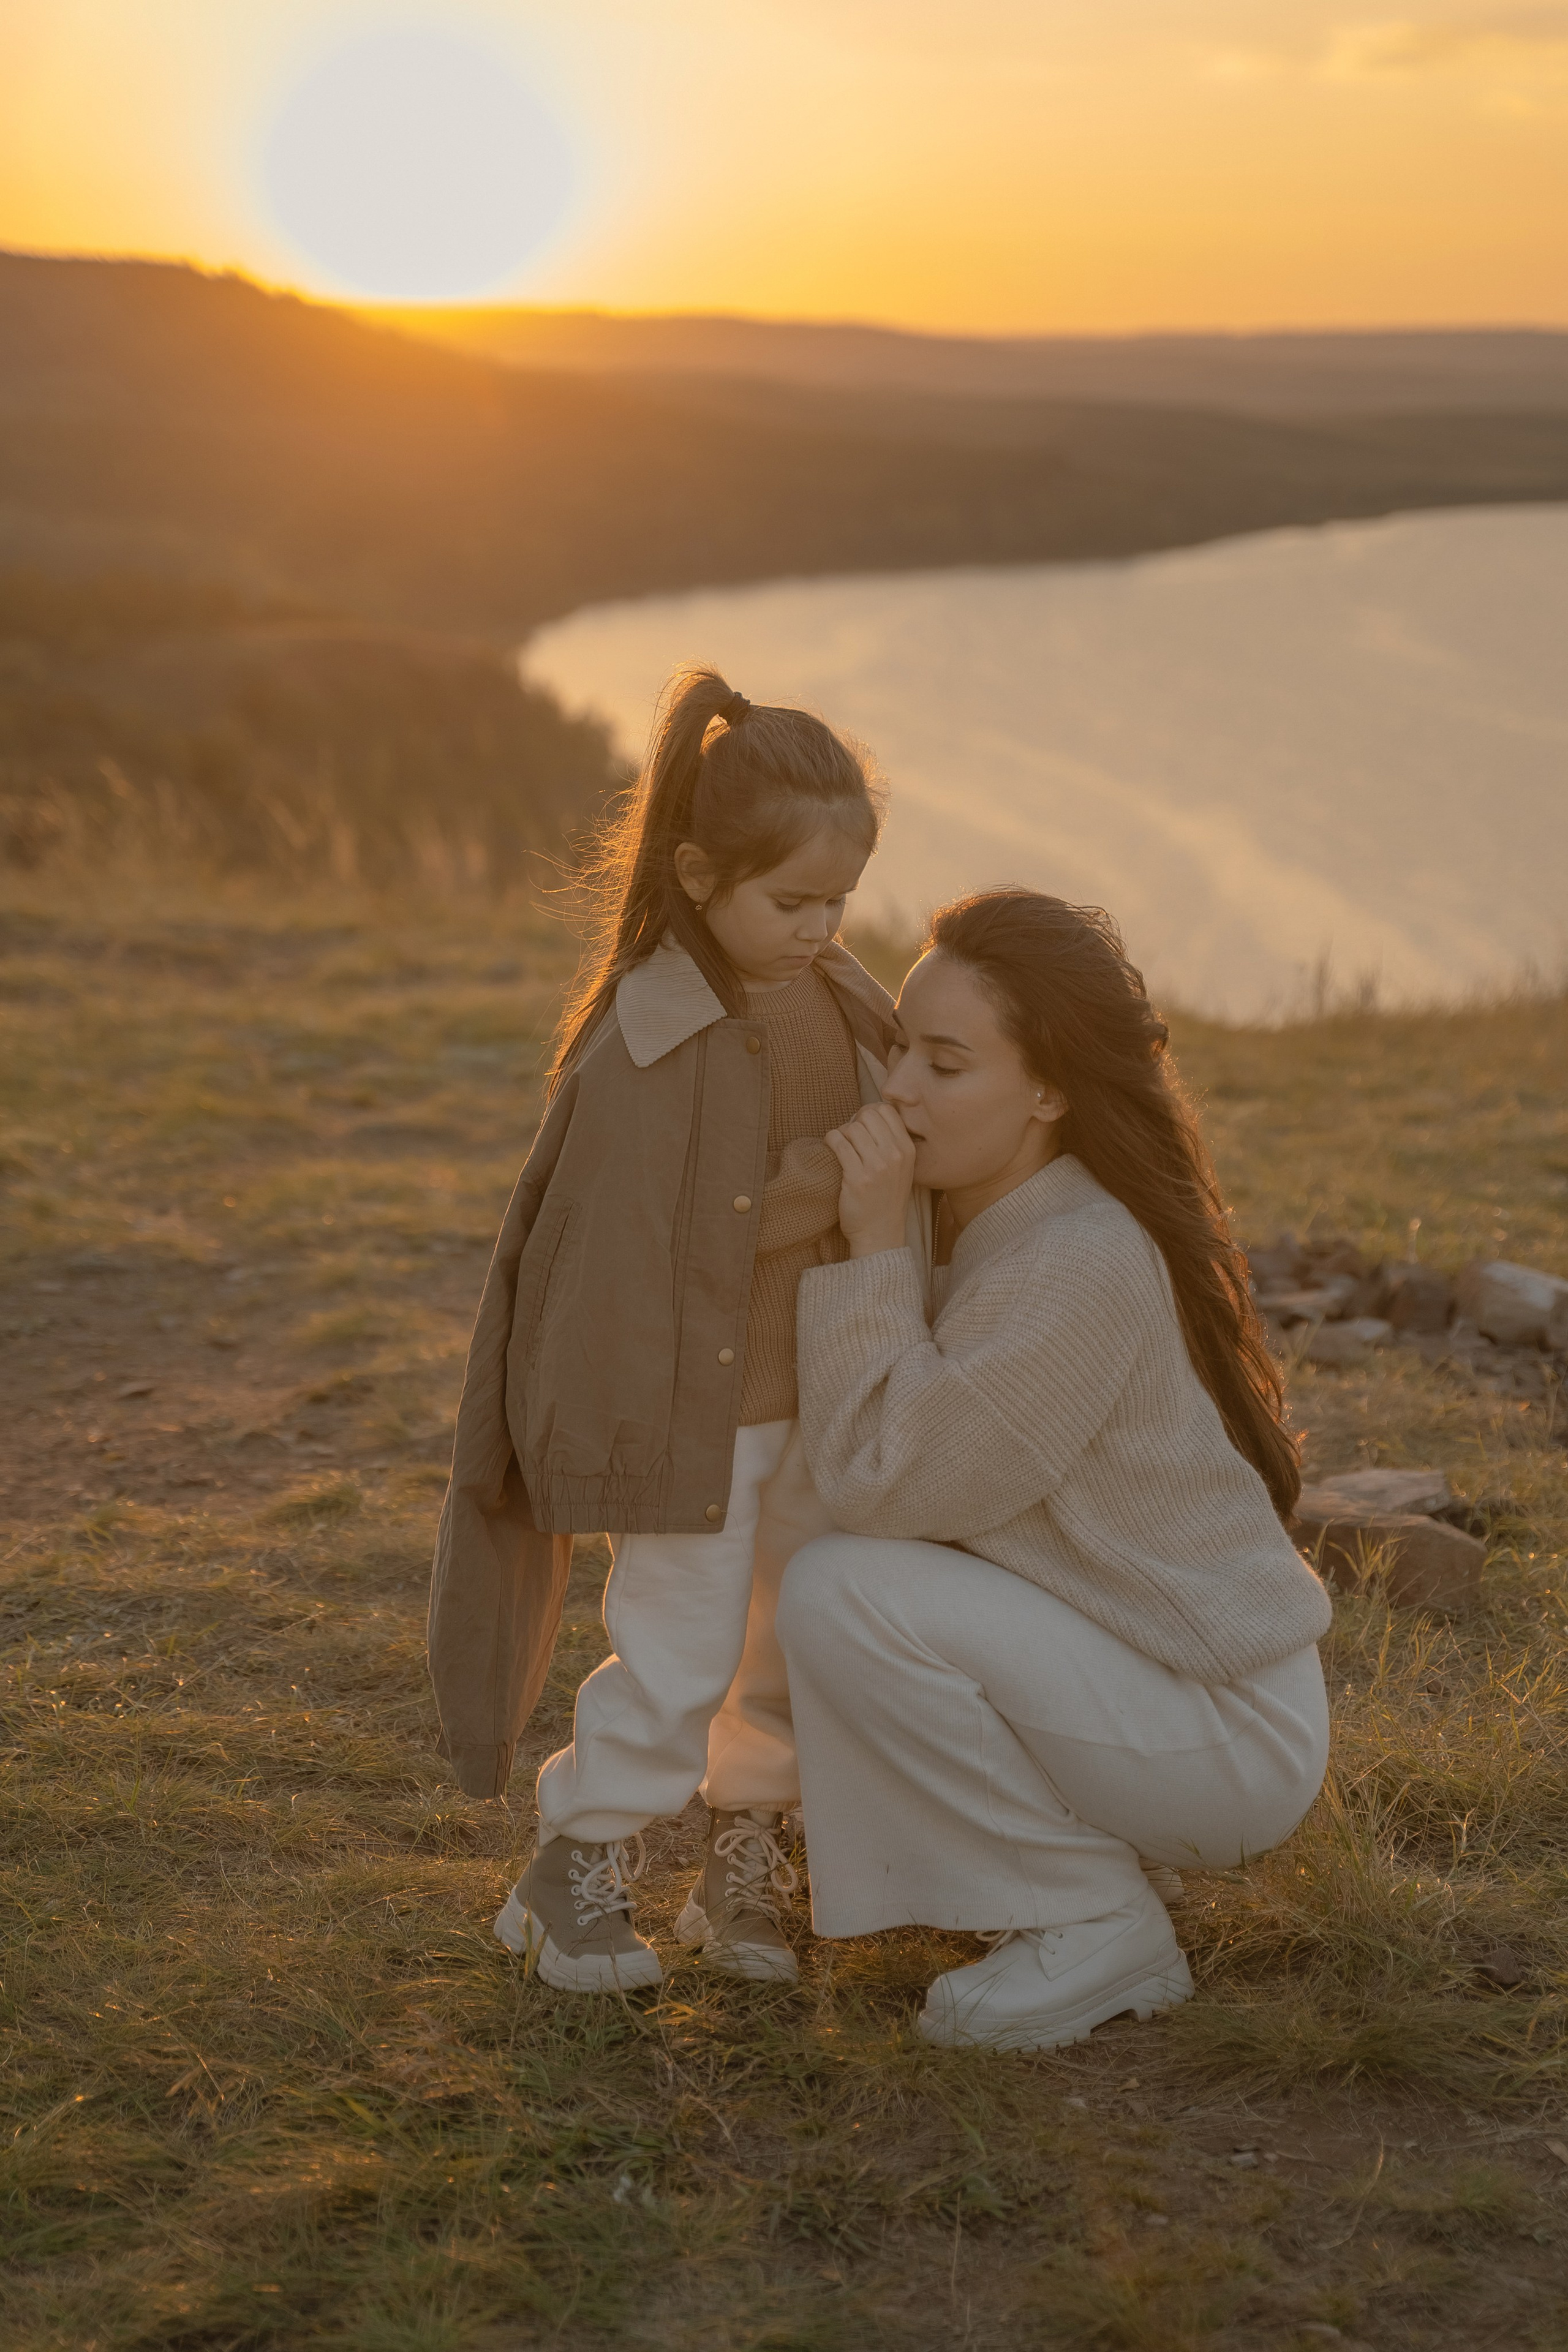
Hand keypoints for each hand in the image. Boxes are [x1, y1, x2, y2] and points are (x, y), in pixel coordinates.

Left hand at [824, 1101, 915, 1256]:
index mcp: (908, 1150)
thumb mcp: (901, 1168)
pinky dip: (830, 1140)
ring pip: (851, 1128)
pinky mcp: (856, 1178)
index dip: (869, 1112)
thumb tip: (868, 1112)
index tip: (862, 1126)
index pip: (887, 1110)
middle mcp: (896, 1155)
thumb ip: (891, 1141)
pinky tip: (831, 1149)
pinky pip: (837, 1143)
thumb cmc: (886, 1199)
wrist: (879, 1233)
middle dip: (854, 1122)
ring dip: (841, 1133)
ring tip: (841, 1147)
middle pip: (868, 1115)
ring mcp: (877, 1167)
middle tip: (850, 1137)